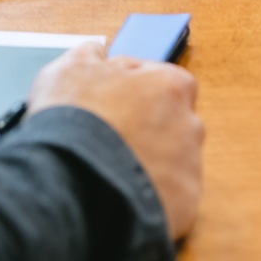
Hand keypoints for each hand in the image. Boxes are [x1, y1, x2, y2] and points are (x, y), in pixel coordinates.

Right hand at [26, 43, 203, 240]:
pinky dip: (146, 196)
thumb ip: (92, 55)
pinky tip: (116, 194)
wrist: (71, 181)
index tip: (113, 101)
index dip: (134, 90)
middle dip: (144, 129)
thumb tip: (99, 53)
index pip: (162, 80)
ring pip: (169, 162)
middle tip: (108, 138)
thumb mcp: (70, 67)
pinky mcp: (183, 207)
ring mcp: (189, 169)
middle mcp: (190, 125)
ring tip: (108, 170)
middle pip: (170, 123)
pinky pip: (165, 197)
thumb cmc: (74, 119)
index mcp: (170, 86)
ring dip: (145, 164)